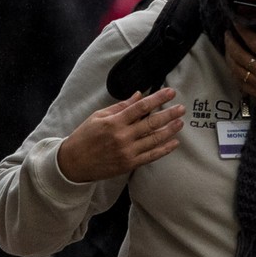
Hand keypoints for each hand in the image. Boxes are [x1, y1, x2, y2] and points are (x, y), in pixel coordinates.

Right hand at [57, 87, 184, 182]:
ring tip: (180, 122)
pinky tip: (174, 142)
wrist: (73, 162)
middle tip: (181, 108)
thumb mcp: (98, 116)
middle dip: (169, 114)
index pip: (141, 107)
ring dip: (170, 130)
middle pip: (151, 123)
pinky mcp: (129, 164)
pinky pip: (151, 156)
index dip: (157, 98)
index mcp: (114, 122)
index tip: (170, 92)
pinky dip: (164, 149)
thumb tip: (139, 95)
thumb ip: (120, 106)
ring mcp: (127, 151)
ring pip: (154, 139)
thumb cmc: (85, 136)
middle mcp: (122, 136)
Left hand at [225, 24, 255, 116]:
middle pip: (241, 56)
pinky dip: (233, 75)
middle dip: (231, 44)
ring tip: (227, 48)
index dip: (243, 32)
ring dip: (229, 58)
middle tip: (227, 34)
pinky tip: (232, 68)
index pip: (255, 44)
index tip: (236, 22)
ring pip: (237, 71)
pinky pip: (241, 84)